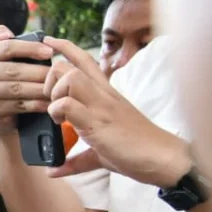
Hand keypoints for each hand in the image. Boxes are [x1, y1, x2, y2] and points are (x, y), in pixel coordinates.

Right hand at [0, 26, 53, 134]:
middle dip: (39, 71)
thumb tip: (4, 34)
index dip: (30, 48)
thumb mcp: (8, 56)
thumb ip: (8, 41)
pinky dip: (38, 104)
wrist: (2, 109)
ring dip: (40, 88)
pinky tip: (51, 101)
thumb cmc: (11, 75)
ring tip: (58, 86)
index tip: (50, 52)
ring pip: (17, 89)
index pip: (7, 47)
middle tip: (59, 73)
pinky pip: (20, 106)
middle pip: (13, 70)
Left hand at [42, 38, 190, 185]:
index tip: (48, 41)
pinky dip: (57, 112)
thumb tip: (53, 171)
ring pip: (68, 79)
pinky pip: (69, 104)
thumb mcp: (100, 150)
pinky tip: (62, 124)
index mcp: (105, 93)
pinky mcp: (99, 122)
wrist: (163, 159)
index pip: (84, 60)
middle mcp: (103, 94)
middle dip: (49, 79)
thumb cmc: (136, 150)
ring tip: (57, 114)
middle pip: (67, 66)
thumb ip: (75, 159)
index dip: (64, 47)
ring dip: (54, 94)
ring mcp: (101, 106)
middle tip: (50, 101)